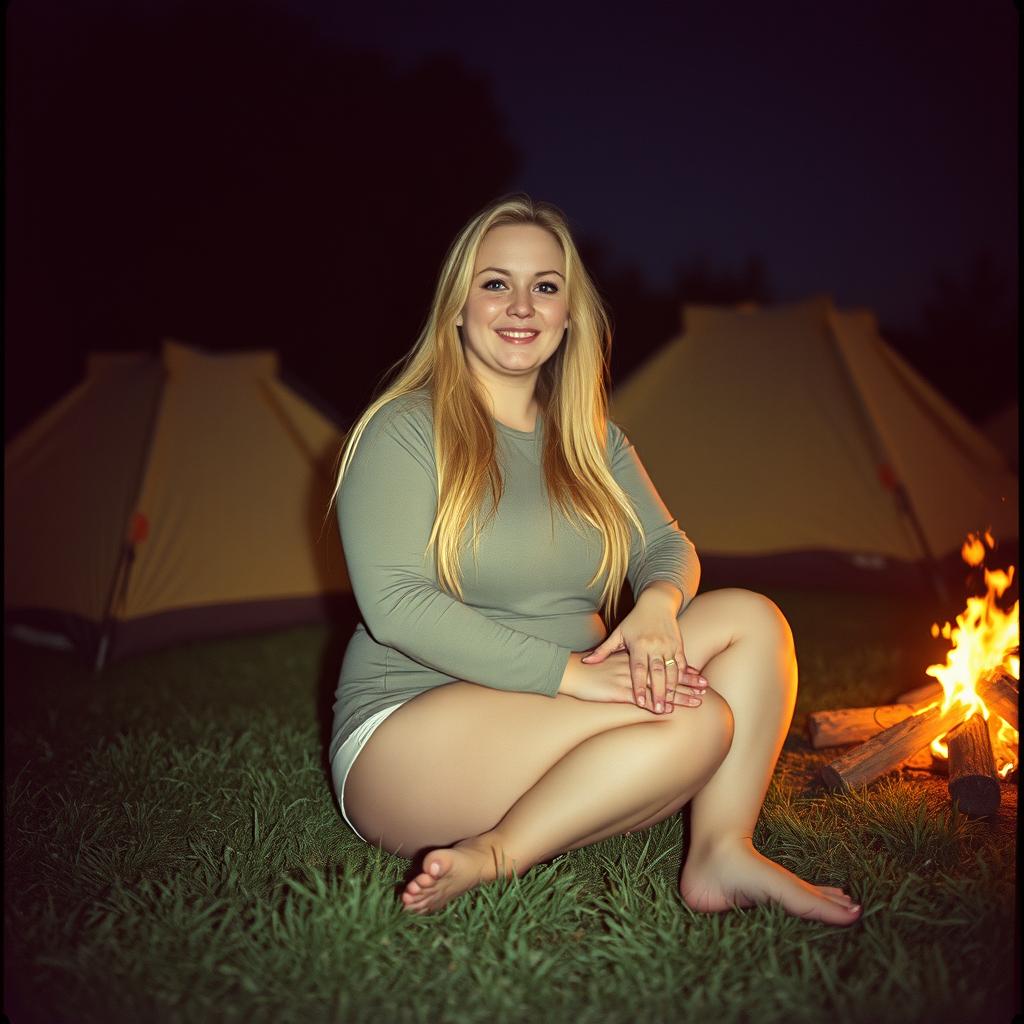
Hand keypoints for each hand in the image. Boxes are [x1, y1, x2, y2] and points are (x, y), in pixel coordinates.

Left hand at [579, 602, 706, 714]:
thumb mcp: (618, 633)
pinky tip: (683, 689)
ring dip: (672, 689)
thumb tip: (585, 661)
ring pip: (671, 671)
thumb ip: (603, 650)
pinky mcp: (678, 645)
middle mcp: (654, 646)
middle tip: (659, 709)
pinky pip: (681, 663)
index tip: (639, 702)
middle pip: (657, 673)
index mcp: (638, 645)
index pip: (638, 669)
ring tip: (670, 704)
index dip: (639, 686)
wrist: (657, 603)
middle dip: (659, 693)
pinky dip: (683, 677)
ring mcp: (668, 646)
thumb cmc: (634, 620)